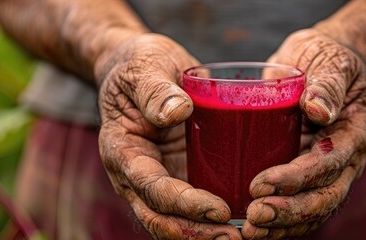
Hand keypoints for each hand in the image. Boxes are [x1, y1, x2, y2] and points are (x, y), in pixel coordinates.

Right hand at [96, 33, 240, 239]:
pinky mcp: (176, 178)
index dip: (184, 203)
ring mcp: (156, 180)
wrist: (139, 69)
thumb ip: (155, 89)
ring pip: (174, 222)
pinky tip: (243, 224)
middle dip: (196, 234)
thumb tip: (177, 111)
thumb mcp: (144, 66)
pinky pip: (189, 210)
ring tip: (243, 237)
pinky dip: (211, 223)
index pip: (151, 187)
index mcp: (122, 150)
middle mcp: (135, 175)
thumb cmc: (140, 64)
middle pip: (160, 218)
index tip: (219, 208)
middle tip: (236, 237)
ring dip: (205, 236)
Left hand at [242, 29, 365, 238]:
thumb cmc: (325, 57)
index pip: (328, 163)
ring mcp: (329, 173)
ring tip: (250, 230)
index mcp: (353, 132)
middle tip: (253, 216)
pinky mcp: (308, 176)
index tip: (261, 183)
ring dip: (283, 225)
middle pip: (324, 198)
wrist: (322, 63)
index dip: (296, 178)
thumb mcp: (330, 61)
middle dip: (289, 212)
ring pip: (313, 210)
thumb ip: (327, 84)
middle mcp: (346, 160)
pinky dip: (279, 223)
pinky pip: (299, 207)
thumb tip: (317, 110)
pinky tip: (253, 229)